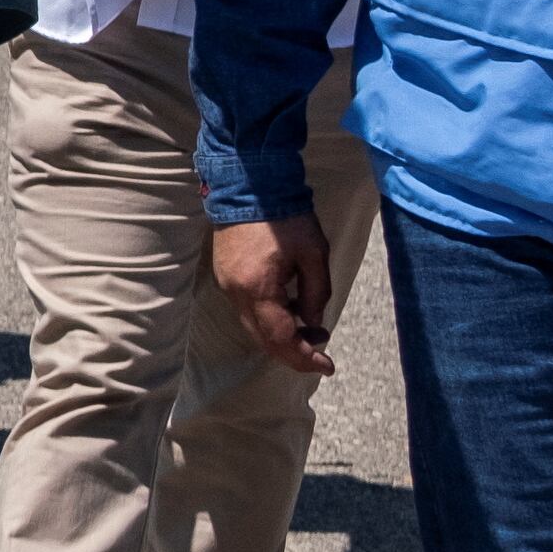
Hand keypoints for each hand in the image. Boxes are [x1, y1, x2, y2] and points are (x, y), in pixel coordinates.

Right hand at [216, 213, 338, 376]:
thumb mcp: (314, 255)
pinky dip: (269, 320)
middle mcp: (235, 293)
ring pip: (253, 327)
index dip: (305, 358)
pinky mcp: (224, 276)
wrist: (247, 185)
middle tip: (321, 353)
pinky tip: (290, 310)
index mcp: (258, 289)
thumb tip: (314, 323)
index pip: (280, 338)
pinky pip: (247, 310)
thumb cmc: (285, 218)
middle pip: (262, 339)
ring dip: (281, 336)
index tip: (328, 365)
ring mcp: (226, 286)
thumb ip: (317, 294)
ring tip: (312, 329)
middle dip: (293, 353)